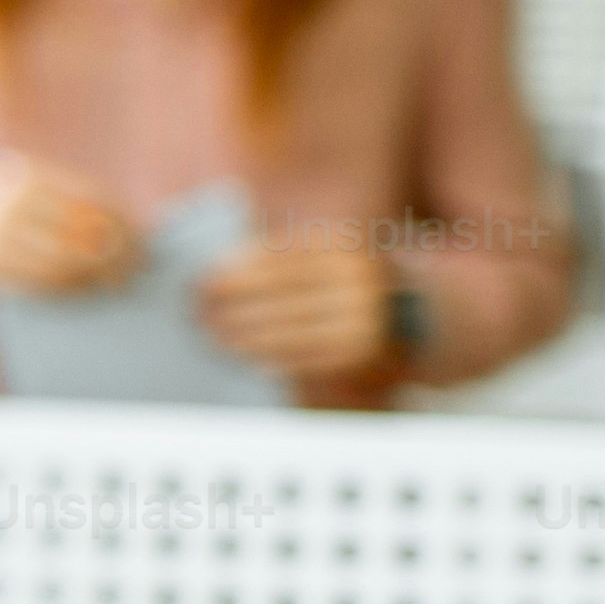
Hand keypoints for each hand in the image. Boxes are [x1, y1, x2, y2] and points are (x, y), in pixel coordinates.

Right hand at [0, 152, 138, 311]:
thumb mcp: (10, 200)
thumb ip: (56, 209)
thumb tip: (122, 234)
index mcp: (24, 173)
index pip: (93, 195)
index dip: (125, 220)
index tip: (144, 240)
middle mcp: (11, 196)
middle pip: (87, 227)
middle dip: (118, 252)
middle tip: (135, 270)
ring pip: (69, 257)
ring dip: (98, 275)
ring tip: (112, 285)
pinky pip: (44, 280)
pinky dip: (70, 289)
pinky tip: (82, 292)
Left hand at [195, 235, 397, 383]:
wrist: (408, 313)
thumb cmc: (341, 284)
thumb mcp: (322, 259)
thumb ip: (279, 260)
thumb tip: (215, 273)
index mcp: (341, 247)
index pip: (277, 259)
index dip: (234, 272)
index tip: (200, 283)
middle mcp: (355, 278)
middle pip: (278, 294)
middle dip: (231, 305)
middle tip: (196, 315)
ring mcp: (361, 316)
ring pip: (288, 327)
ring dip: (244, 335)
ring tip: (213, 337)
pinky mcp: (360, 351)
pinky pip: (306, 355)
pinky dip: (271, 356)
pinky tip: (246, 356)